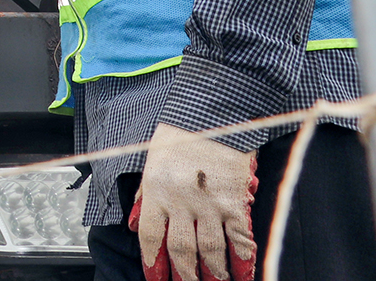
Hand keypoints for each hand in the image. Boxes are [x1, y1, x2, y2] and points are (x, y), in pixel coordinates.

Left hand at [131, 123, 257, 280]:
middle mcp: (180, 200)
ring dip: (212, 273)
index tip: (156, 278)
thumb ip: (144, 195)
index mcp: (156, 190)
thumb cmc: (181, 133)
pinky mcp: (234, 200)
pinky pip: (238, 237)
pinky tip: (242, 274)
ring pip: (209, 250)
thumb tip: (133, 223)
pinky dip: (242, 259)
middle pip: (180, 249)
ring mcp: (209, 203)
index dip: (152, 262)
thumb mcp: (151, 161)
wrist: (213, 111)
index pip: (150, 236)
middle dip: (184, 275)